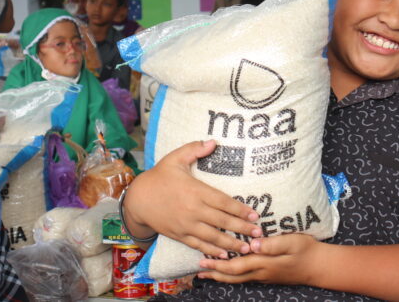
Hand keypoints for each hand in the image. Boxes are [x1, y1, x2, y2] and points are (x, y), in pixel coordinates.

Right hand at [123, 140, 261, 258]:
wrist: (138, 199)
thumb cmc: (159, 176)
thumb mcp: (175, 158)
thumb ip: (194, 149)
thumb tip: (213, 142)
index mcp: (195, 191)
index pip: (223, 202)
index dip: (240, 209)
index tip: (255, 214)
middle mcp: (193, 210)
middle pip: (222, 221)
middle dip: (242, 229)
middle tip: (259, 234)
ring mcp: (186, 225)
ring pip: (213, 237)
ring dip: (231, 244)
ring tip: (247, 249)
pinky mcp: (180, 235)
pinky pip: (199, 245)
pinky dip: (212, 252)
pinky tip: (224, 256)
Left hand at [197, 233, 320, 284]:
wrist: (318, 266)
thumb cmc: (306, 250)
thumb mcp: (292, 242)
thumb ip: (272, 244)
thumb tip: (253, 244)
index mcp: (264, 262)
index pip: (236, 266)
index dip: (218, 264)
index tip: (203, 261)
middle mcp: (260, 272)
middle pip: (232, 275)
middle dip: (214, 272)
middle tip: (198, 269)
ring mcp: (263, 275)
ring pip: (237, 278)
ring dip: (220, 275)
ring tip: (206, 272)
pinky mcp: (266, 274)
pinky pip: (244, 277)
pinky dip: (231, 274)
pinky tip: (227, 270)